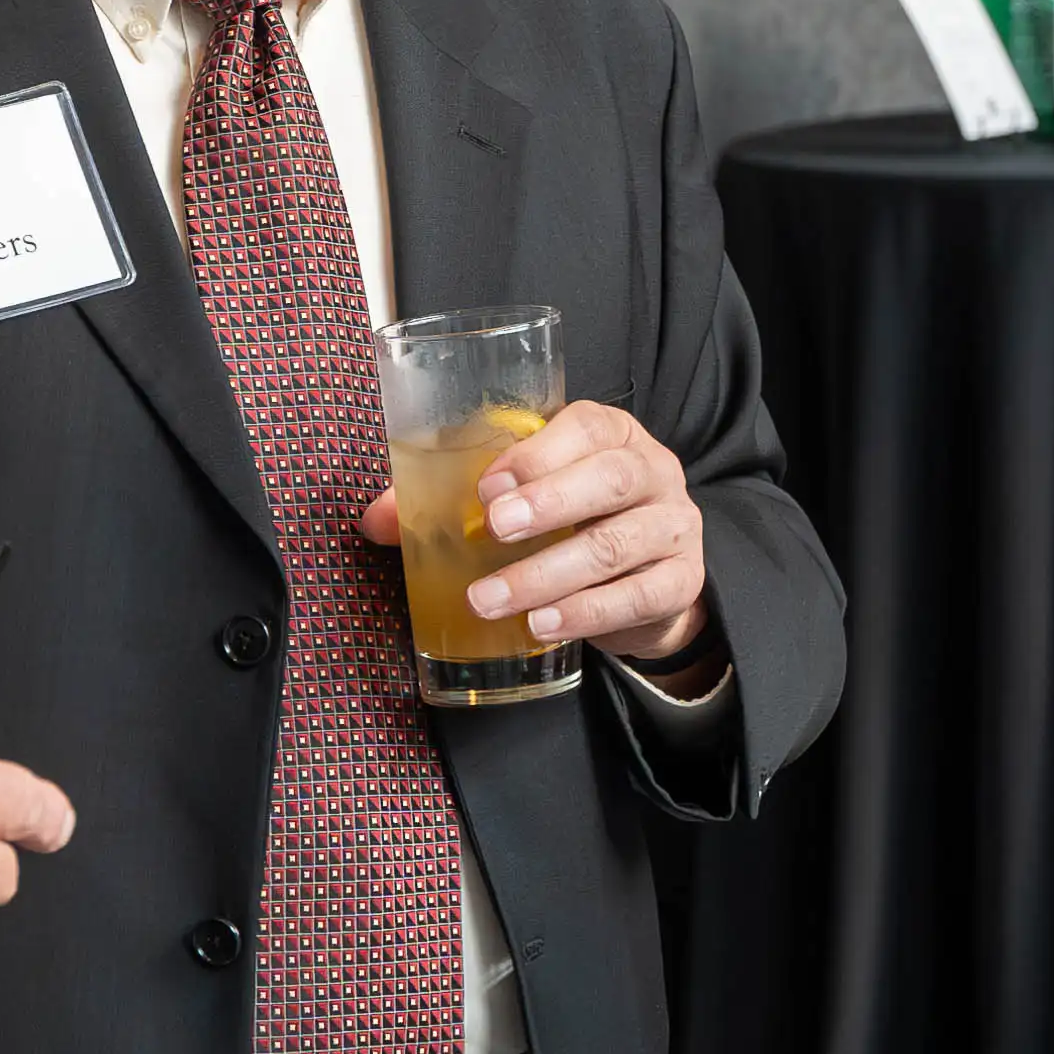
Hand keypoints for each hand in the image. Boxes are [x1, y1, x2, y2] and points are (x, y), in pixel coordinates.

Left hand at [361, 393, 719, 669]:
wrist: (647, 577)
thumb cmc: (572, 520)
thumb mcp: (523, 498)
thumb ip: (449, 498)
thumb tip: (372, 519)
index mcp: (610, 434)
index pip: (587, 427)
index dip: (539, 453)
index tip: (487, 487)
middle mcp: (652, 471)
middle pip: (613, 477)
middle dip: (550, 502)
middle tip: (493, 530)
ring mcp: (674, 527)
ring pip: (619, 544)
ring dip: (549, 575)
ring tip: (492, 600)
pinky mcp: (681, 582)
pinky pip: (639, 597)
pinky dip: (586, 614)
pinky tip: (542, 626)